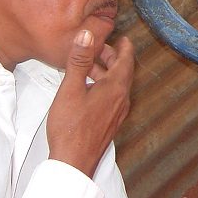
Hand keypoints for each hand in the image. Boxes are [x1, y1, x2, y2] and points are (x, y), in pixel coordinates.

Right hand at [47, 29, 134, 177]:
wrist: (73, 162)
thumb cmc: (71, 128)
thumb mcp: (71, 89)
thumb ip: (79, 61)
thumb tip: (87, 35)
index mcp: (115, 88)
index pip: (126, 60)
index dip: (125, 47)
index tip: (123, 38)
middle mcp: (121, 100)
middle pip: (122, 72)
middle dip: (112, 58)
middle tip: (99, 49)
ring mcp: (117, 113)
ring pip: (116, 86)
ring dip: (105, 73)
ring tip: (87, 67)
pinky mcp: (110, 123)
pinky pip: (112, 98)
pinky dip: (103, 87)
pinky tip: (87, 90)